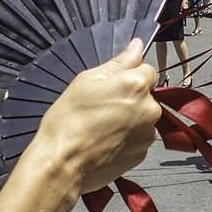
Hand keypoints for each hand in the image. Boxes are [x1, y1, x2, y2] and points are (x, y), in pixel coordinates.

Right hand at [30, 39, 159, 193]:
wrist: (62, 164)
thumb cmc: (68, 120)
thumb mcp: (86, 80)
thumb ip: (118, 62)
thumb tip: (137, 46)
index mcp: (136, 85)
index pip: (147, 69)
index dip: (128, 74)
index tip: (110, 85)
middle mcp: (149, 108)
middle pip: (146, 94)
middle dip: (129, 97)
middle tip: (101, 106)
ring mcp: (148, 133)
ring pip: (143, 116)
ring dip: (129, 117)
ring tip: (101, 126)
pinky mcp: (143, 153)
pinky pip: (138, 137)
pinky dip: (127, 137)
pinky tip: (105, 140)